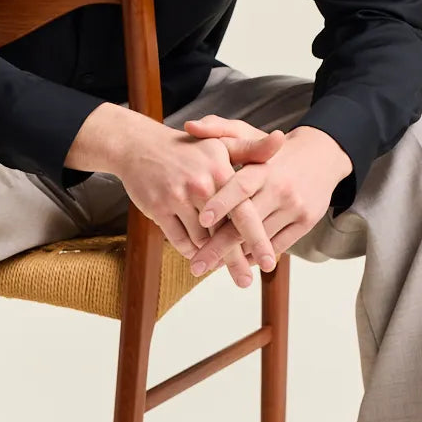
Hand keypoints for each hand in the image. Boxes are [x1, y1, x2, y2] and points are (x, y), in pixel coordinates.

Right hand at [112, 121, 287, 287]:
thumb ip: (253, 149)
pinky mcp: (157, 208)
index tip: (270, 263)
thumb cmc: (189, 149)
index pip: (244, 212)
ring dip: (209, 253)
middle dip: (234, 260)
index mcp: (220, 171)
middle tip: (245, 282)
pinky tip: (197, 254)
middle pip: (222, 233)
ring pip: (200, 239)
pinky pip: (178, 240)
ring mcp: (176, 197)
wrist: (140, 146)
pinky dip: (189, 250)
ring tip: (218, 265)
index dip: (257, 239)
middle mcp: (200, 185)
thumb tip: (282, 139)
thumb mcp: (221, 144)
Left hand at [181, 118, 352, 275]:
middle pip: (246, 223)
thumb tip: (189, 126)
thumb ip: (218, 130)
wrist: (321, 156)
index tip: (200, 219)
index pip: (240, 186)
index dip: (221, 203)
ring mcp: (295, 207)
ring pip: (261, 239)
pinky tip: (237, 263)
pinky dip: (256, 256)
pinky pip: (278, 245)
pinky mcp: (307, 222)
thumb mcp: (247, 133)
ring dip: (235, 257)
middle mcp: (280, 188)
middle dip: (219, 247)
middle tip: (196, 266)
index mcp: (263, 167)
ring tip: (209, 267)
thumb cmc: (272, 151)